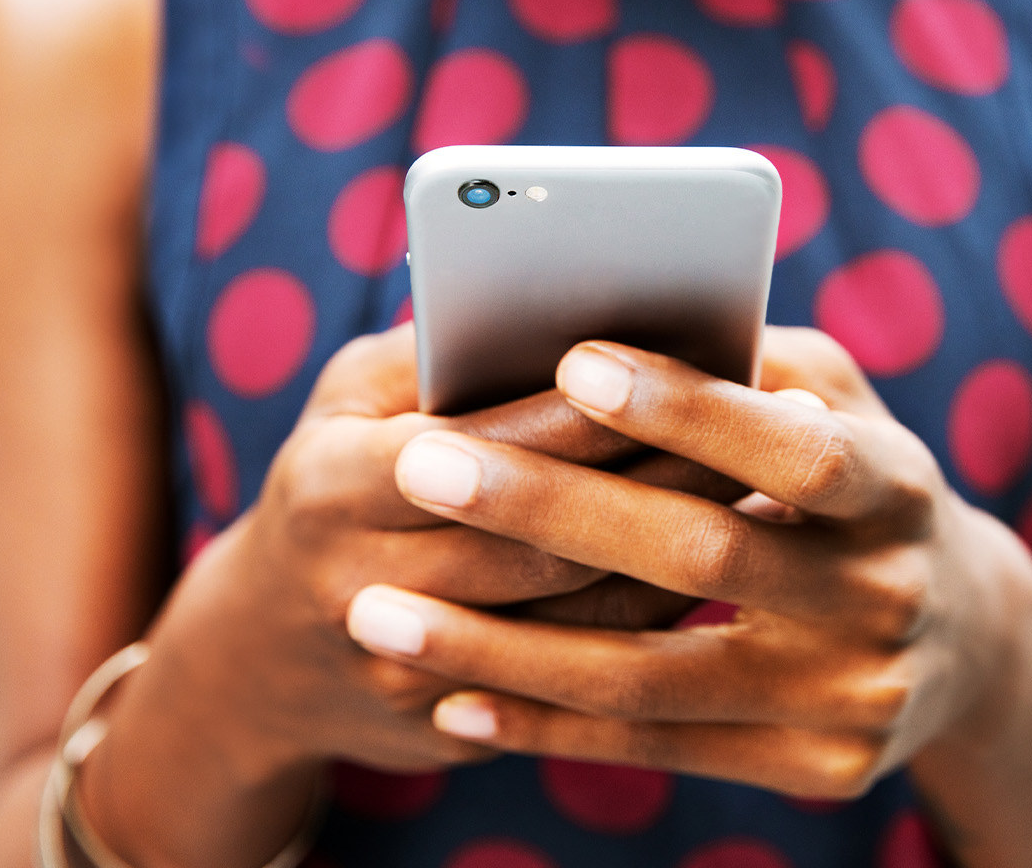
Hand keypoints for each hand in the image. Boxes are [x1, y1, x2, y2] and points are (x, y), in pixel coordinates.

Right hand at [79, 324, 734, 867]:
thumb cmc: (328, 485)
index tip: (690, 365)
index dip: (590, 412)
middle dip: (663, 480)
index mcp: (331, 487)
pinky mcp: (453, 728)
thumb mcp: (348, 403)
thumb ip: (438, 354)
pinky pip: (576, 675)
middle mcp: (359, 587)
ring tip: (771, 489)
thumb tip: (556, 302)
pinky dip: (655, 617)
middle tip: (771, 427)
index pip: (484, 446)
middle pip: (545, 540)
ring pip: (575, 616)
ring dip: (680, 554)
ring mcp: (406, 673)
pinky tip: (726, 567)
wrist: (259, 661)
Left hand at [344, 328, 1030, 798]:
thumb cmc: (853, 483)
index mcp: (901, 486)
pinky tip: (448, 697)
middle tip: (418, 467)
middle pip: (703, 557)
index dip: (686, 409)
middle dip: (549, 510)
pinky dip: (543, 726)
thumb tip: (596, 320)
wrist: (962, 642)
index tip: (570, 360)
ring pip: (651, 676)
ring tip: (381, 615)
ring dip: (502, 650)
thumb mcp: (836, 403)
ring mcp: (856, 697)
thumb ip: (744, 363)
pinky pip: (654, 748)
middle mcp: (891, 597)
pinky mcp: (817, 769)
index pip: (793, 447)